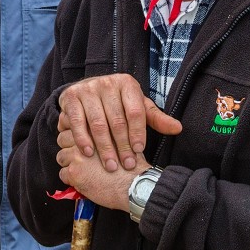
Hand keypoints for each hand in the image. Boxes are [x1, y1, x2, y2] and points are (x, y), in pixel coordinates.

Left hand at [55, 127, 143, 211]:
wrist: (134, 184)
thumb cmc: (132, 164)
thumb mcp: (122, 140)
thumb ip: (109, 133)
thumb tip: (102, 133)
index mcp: (94, 129)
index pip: (72, 123)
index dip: (73, 132)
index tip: (75, 138)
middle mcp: (83, 140)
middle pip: (62, 139)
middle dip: (68, 147)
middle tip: (78, 156)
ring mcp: (76, 156)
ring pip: (61, 157)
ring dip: (68, 163)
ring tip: (80, 169)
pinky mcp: (74, 173)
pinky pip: (62, 174)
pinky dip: (70, 179)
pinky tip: (81, 180)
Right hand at [56, 73, 181, 172]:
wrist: (87, 90)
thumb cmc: (118, 103)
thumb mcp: (138, 107)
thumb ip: (156, 119)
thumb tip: (178, 129)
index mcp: (127, 84)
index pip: (135, 111)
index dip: (138, 133)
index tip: (139, 151)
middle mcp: (107, 83)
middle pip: (117, 120)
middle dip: (122, 146)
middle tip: (126, 165)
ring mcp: (87, 89)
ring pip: (98, 124)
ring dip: (104, 148)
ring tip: (110, 166)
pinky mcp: (71, 97)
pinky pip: (78, 122)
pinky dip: (83, 139)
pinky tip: (88, 153)